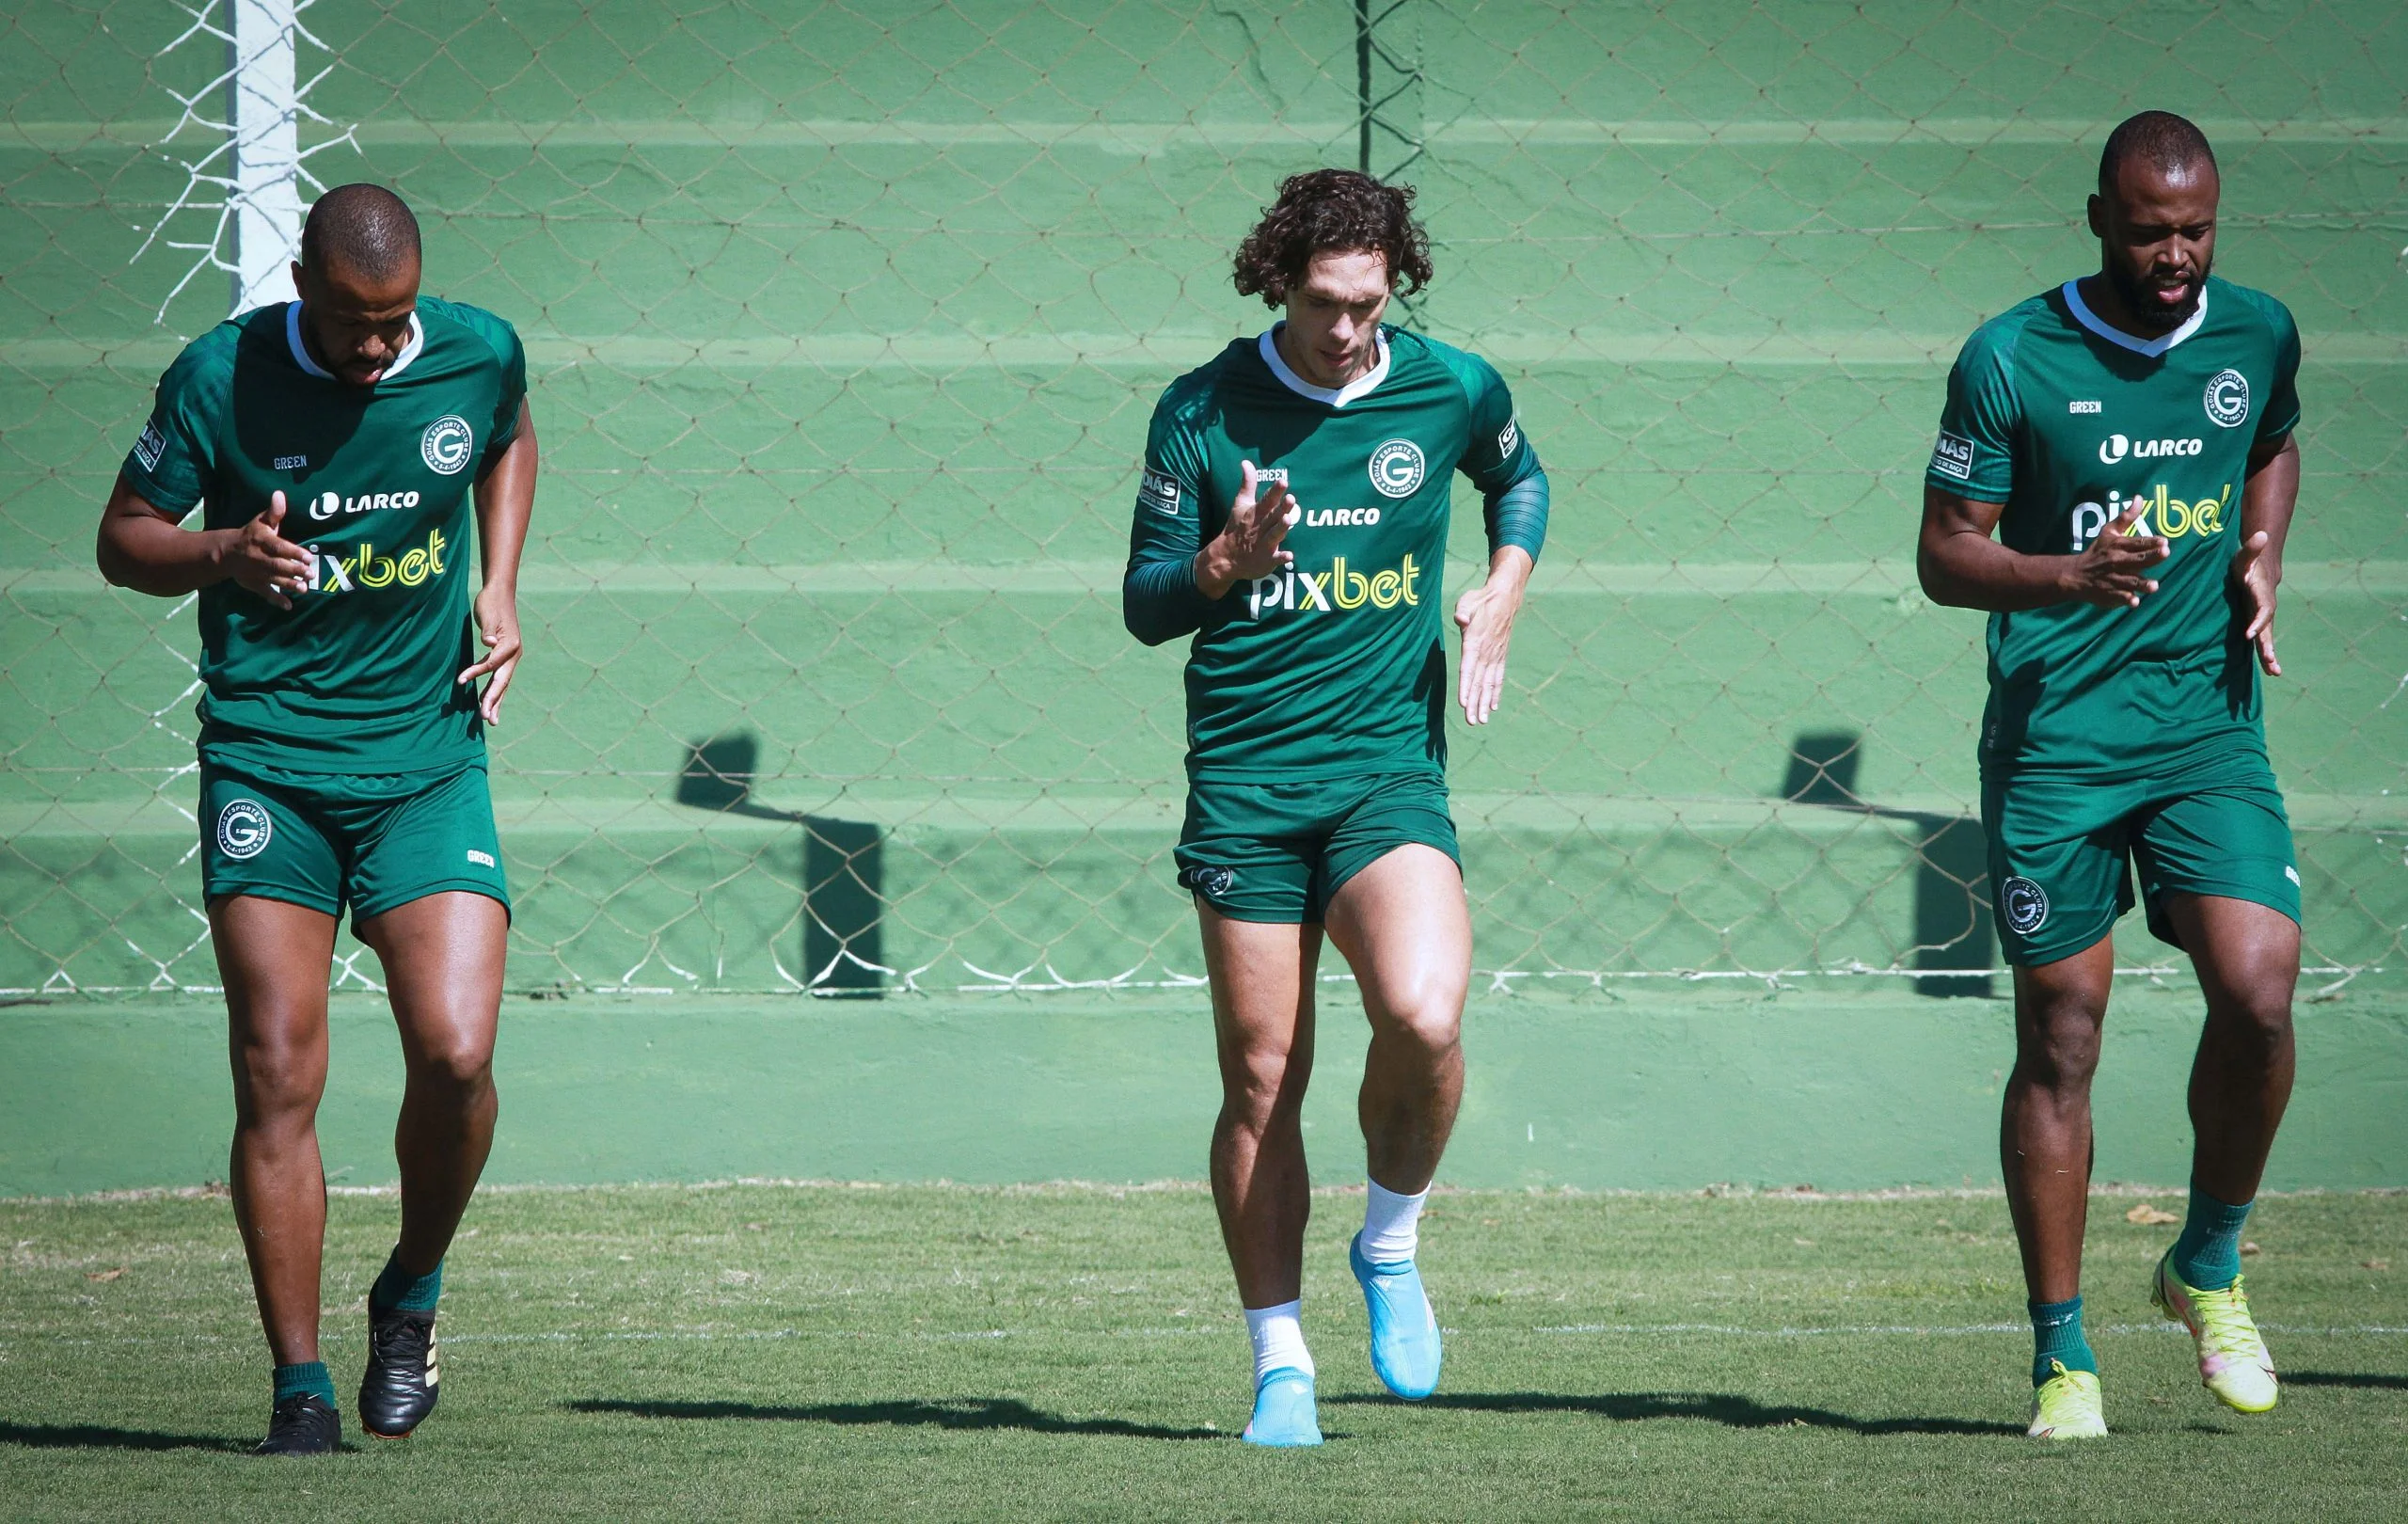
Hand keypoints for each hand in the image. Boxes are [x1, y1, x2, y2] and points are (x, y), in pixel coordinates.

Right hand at [219, 491, 312, 608]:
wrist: (225, 552)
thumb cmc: (251, 535)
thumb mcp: (261, 521)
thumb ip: (274, 511)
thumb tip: (280, 494)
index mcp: (261, 541)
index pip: (279, 547)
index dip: (293, 552)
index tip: (308, 557)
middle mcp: (258, 557)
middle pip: (278, 565)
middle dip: (294, 570)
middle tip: (311, 573)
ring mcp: (256, 572)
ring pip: (274, 579)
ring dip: (289, 584)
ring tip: (304, 588)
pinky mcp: (254, 584)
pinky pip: (265, 593)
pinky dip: (276, 600)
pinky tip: (288, 606)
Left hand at [457, 584, 523, 723]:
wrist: (500, 593)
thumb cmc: (491, 602)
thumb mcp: (488, 613)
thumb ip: (489, 630)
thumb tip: (490, 643)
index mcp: (510, 644)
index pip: (493, 664)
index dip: (477, 673)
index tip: (460, 680)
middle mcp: (514, 654)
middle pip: (503, 681)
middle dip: (494, 701)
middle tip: (487, 719)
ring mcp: (510, 657)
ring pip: (502, 683)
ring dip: (495, 701)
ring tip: (490, 720)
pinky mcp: (504, 657)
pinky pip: (498, 677)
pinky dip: (492, 690)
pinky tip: (485, 701)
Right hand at [1194, 460, 1298, 596]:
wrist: (1225, 557)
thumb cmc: (1237, 527)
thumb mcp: (1240, 504)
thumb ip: (1247, 484)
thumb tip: (1246, 462)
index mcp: (1255, 514)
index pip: (1267, 500)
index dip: (1275, 491)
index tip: (1283, 481)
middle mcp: (1260, 528)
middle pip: (1273, 517)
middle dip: (1281, 508)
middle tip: (1291, 499)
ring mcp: (1263, 545)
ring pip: (1274, 535)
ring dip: (1281, 528)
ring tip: (1288, 519)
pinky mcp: (1266, 560)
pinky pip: (1275, 559)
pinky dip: (1281, 558)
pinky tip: (1290, 555)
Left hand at [1453, 549, 1531, 724]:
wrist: (1505, 597)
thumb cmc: (1481, 599)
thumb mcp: (1468, 600)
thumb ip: (1463, 611)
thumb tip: (1460, 619)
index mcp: (1475, 642)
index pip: (1469, 668)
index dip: (1466, 686)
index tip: (1463, 703)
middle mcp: (1486, 653)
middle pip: (1479, 682)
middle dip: (1475, 703)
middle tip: (1472, 722)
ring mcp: (1495, 655)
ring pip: (1489, 683)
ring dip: (1485, 703)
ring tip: (1482, 721)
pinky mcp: (1500, 655)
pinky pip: (1498, 677)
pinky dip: (1496, 692)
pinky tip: (1494, 706)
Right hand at [2062, 499, 2167, 608]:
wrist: (2074, 575)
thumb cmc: (2097, 552)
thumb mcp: (2109, 532)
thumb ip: (2126, 517)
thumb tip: (2139, 498)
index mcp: (2118, 546)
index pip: (2137, 543)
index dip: (2151, 542)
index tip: (2164, 541)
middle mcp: (2117, 562)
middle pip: (2137, 559)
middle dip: (2151, 557)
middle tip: (2165, 552)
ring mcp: (2113, 579)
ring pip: (2130, 581)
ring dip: (2142, 583)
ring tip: (2154, 586)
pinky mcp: (2109, 594)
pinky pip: (2118, 597)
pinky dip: (2125, 600)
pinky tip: (2134, 601)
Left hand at [2231, 528, 2280, 676]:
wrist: (2259, 570)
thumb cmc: (2249, 562)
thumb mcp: (2247, 554)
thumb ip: (2253, 547)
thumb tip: (2261, 534)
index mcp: (2262, 596)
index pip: (2262, 611)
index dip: (2258, 622)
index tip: (2250, 634)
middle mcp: (2266, 610)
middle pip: (2269, 631)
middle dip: (2269, 646)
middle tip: (2271, 662)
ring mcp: (2262, 619)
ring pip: (2267, 640)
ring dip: (2270, 656)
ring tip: (2275, 673)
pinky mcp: (2257, 624)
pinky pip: (2261, 642)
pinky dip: (2265, 655)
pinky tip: (2269, 670)